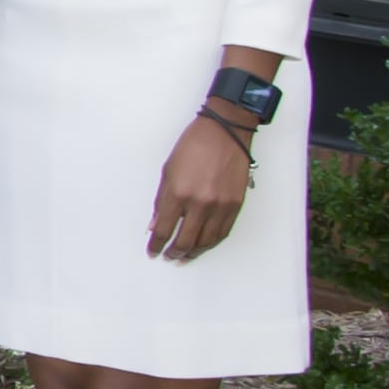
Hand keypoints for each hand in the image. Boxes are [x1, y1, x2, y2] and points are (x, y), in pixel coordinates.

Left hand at [149, 109, 253, 260]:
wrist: (225, 133)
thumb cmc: (194, 146)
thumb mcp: (168, 171)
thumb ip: (161, 201)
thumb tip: (155, 224)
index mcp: (178, 193)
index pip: (163, 229)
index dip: (156, 244)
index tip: (152, 250)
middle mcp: (200, 203)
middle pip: (185, 240)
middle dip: (174, 252)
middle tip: (168, 256)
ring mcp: (220, 206)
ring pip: (206, 241)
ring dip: (193, 252)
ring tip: (184, 256)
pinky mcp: (235, 205)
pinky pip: (222, 232)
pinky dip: (211, 242)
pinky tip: (203, 245)